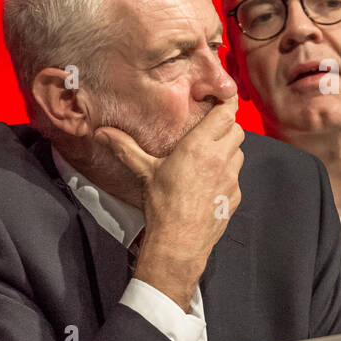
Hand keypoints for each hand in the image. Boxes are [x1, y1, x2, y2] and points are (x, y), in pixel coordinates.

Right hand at [94, 97, 244, 309]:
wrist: (180, 242)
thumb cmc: (163, 204)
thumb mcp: (144, 171)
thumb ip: (125, 148)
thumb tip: (101, 133)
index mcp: (200, 145)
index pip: (227, 112)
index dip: (227, 103)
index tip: (222, 98)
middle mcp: (221, 157)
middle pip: (236, 129)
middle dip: (226, 126)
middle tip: (210, 129)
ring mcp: (232, 177)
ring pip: (239, 152)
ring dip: (228, 149)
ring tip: (208, 155)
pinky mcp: (235, 195)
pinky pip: (236, 176)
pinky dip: (227, 173)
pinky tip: (209, 182)